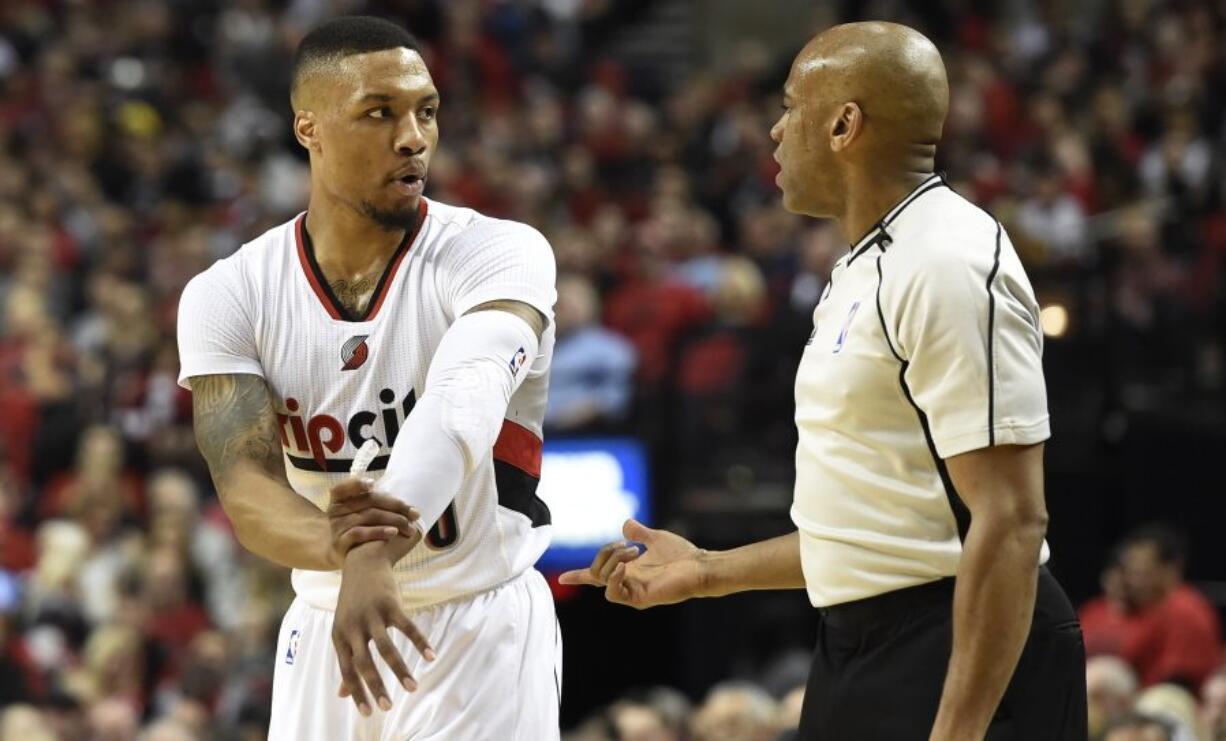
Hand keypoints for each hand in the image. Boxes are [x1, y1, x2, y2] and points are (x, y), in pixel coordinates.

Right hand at [326, 478, 422, 568]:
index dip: (357, 484)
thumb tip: (405, 499)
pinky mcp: (340, 542)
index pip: (344, 487)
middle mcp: (335, 511)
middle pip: (368, 500)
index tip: (373, 485)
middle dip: (395, 505)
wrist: (354, 562)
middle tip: (414, 513)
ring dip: (394, 520)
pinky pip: (361, 533)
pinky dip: (379, 531)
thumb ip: (377, 502)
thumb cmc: (365, 531)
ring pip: (368, 516)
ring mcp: (337, 527)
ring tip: (410, 526)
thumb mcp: (364, 513)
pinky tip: (394, 532)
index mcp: (339, 499)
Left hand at [332, 542, 435, 716]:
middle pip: (364, 663)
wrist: (362, 563)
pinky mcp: (390, 604)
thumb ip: (346, 660)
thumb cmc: (354, 602)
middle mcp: (353, 627)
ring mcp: (371, 615)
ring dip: (400, 670)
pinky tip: (431, 657)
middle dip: (377, 687)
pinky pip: (407, 628)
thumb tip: (341, 695)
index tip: (369, 713)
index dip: (357, 692)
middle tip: (388, 707)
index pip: (347, 670)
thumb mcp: (344, 630)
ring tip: (413, 688)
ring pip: (386, 648)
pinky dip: (420, 643)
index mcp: (340, 636)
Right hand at [558, 519, 707, 608]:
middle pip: (596, 571)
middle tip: (629, 544)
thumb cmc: (681, 555)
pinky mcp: (639, 599)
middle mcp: (626, 583)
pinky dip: (614, 578)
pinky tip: (626, 566)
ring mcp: (632, 592)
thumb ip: (639, 532)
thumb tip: (625, 524)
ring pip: (602, 580)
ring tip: (633, 552)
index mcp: (627, 571)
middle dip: (605, 552)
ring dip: (611, 561)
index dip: (579, 575)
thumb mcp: (655, 538)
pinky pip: (614, 593)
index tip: (561, 577)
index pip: (598, 575)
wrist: (699, 566)